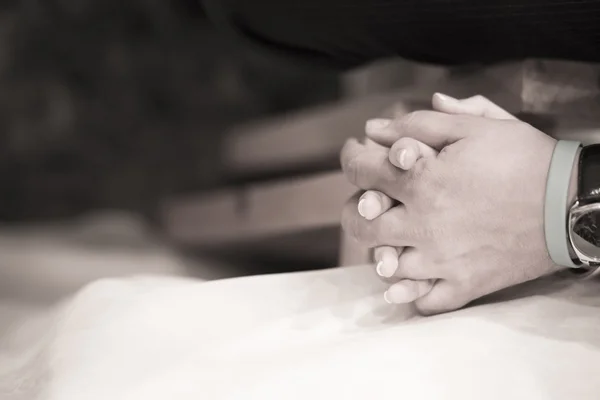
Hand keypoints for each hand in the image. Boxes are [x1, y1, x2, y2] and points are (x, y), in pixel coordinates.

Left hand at [341, 94, 560, 314]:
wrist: (571, 203)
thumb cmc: (524, 159)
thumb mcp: (474, 127)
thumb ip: (419, 124)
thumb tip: (373, 129)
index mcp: (421, 181)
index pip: (361, 171)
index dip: (351, 157)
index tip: (356, 152)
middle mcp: (423, 225)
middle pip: (360, 224)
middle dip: (355, 208)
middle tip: (367, 200)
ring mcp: (442, 261)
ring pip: (386, 266)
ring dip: (380, 250)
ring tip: (390, 238)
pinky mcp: (465, 286)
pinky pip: (424, 301)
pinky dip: (412, 293)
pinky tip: (410, 279)